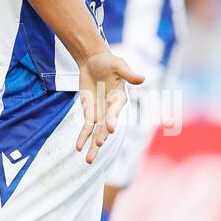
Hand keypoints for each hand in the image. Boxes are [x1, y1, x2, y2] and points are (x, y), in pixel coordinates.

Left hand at [75, 49, 144, 163]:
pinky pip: (86, 127)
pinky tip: (78, 148)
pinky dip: (82, 136)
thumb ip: (128, 74)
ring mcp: (100, 112)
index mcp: (119, 99)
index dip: (112, 119)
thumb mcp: (118, 65)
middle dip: (102, 136)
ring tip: (88, 160)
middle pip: (106, 126)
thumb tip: (142, 78)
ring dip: (92, 145)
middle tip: (97, 145)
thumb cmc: (108, 62)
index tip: (110, 128)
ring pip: (96, 132)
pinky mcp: (90, 111)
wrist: (93, 60)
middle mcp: (111, 109)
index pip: (115, 111)